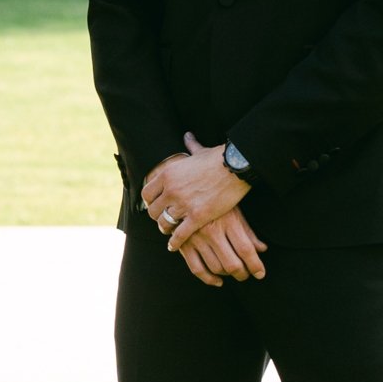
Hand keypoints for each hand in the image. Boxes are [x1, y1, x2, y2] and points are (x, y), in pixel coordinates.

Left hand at [142, 134, 248, 252]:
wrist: (236, 167)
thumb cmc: (218, 158)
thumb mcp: (199, 151)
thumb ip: (190, 146)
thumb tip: (187, 136)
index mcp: (168, 174)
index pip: (147, 193)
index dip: (150, 201)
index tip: (155, 204)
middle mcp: (171, 190)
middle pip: (153, 210)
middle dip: (157, 216)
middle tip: (161, 219)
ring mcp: (184, 204)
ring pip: (165, 223)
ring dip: (165, 228)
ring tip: (168, 231)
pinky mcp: (198, 216)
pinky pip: (180, 234)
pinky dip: (175, 242)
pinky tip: (173, 246)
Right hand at [177, 207, 266, 286]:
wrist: (186, 189)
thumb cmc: (216, 200)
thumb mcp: (235, 211)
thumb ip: (248, 232)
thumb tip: (262, 249)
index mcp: (228, 221)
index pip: (246, 249)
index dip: (255, 265)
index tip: (260, 274)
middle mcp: (212, 231)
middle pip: (231, 263)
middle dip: (242, 274)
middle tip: (246, 274)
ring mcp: (196, 238)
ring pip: (216, 268)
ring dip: (227, 275)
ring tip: (233, 272)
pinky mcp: (184, 244)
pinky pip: (196, 269)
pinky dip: (209, 279)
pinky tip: (217, 281)